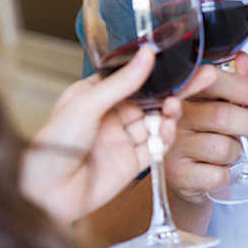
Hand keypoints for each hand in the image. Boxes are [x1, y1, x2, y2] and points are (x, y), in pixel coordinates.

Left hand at [21, 47, 216, 223]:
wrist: (47, 193)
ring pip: (155, 123)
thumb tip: (146, 55)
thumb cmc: (52, 146)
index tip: (181, 63)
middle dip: (174, 91)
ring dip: (170, 114)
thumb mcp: (87, 105)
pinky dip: (166, 139)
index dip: (157, 72)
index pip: (132, 78)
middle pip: (150, 100)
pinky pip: (155, 149)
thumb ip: (122, 82)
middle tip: (200, 78)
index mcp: (94, 96)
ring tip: (175, 108)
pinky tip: (168, 130)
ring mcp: (121, 141)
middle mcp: (110, 117)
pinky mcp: (130, 165)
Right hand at [165, 52, 247, 203]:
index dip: (239, 86)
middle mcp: (170, 117)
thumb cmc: (199, 133)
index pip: (208, 80)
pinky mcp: (179, 175)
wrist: (181, 175)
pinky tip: (217, 168)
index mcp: (179, 92)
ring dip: (237, 151)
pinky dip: (226, 173)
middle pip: (222, 116)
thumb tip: (242, 60)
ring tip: (230, 149)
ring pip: (223, 147)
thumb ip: (230, 83)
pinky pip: (218, 174)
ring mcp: (172, 147)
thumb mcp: (213, 104)